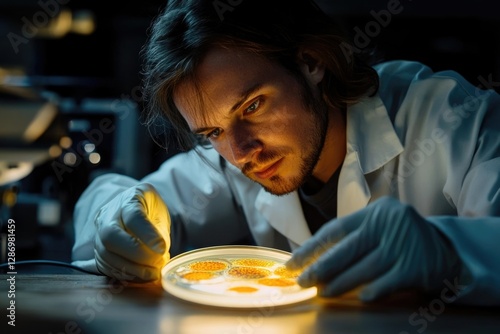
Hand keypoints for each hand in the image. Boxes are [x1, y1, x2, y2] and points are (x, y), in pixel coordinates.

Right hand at [94, 183, 170, 281]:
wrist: (130, 211)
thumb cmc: (148, 210)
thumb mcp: (160, 213)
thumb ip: (160, 232)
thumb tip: (159, 255)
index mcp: (128, 199)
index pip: (133, 217)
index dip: (147, 234)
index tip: (162, 249)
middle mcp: (107, 215)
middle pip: (111, 236)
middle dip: (136, 255)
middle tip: (157, 264)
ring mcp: (98, 233)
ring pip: (107, 255)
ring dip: (133, 269)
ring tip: (153, 273)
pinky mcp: (97, 251)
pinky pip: (107, 266)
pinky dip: (126, 274)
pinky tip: (142, 275)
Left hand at [286, 196, 460, 301]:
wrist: (446, 252)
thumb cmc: (399, 240)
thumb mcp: (378, 229)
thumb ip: (351, 238)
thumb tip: (312, 258)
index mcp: (375, 211)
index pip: (335, 229)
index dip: (311, 247)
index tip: (294, 262)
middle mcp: (389, 224)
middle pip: (347, 249)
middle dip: (321, 268)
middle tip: (303, 281)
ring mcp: (404, 244)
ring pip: (364, 268)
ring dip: (340, 284)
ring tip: (323, 292)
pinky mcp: (416, 267)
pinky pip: (386, 283)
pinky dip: (371, 292)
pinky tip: (359, 298)